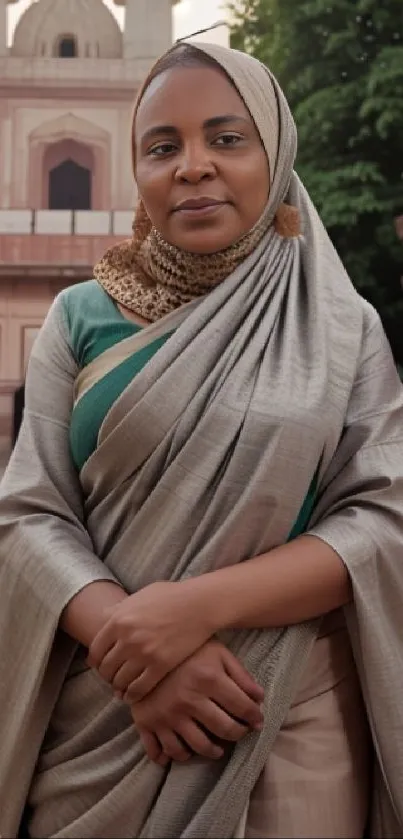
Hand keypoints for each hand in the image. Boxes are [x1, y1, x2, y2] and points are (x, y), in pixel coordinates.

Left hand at [88, 580, 215, 701]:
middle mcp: (128, 638)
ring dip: (119, 687)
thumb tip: (102, 617)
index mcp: (119, 620)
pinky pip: (139, 688)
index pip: (95, 651)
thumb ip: (119, 608)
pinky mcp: (161, 665)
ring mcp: (144, 653)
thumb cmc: (171, 596)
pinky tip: (133, 695)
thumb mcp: (139, 596)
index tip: (100, 666)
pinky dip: (133, 695)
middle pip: (106, 668)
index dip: (95, 663)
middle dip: (107, 676)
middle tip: (112, 679)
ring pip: (120, 681)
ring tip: (122, 689)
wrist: (200, 603)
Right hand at [132, 640, 264, 764]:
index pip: (242, 708)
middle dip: (238, 734)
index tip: (258, 721)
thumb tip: (260, 697)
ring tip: (217, 748)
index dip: (255, 717)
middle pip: (223, 731)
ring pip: (195, 747)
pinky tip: (185, 751)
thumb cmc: (187, 649)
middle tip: (240, 733)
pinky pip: (164, 750)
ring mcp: (167, 714)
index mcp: (208, 679)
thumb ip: (240, 674)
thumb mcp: (217, 652)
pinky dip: (175, 756)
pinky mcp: (147, 722)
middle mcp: (189, 700)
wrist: (142, 646)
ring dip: (211, 751)